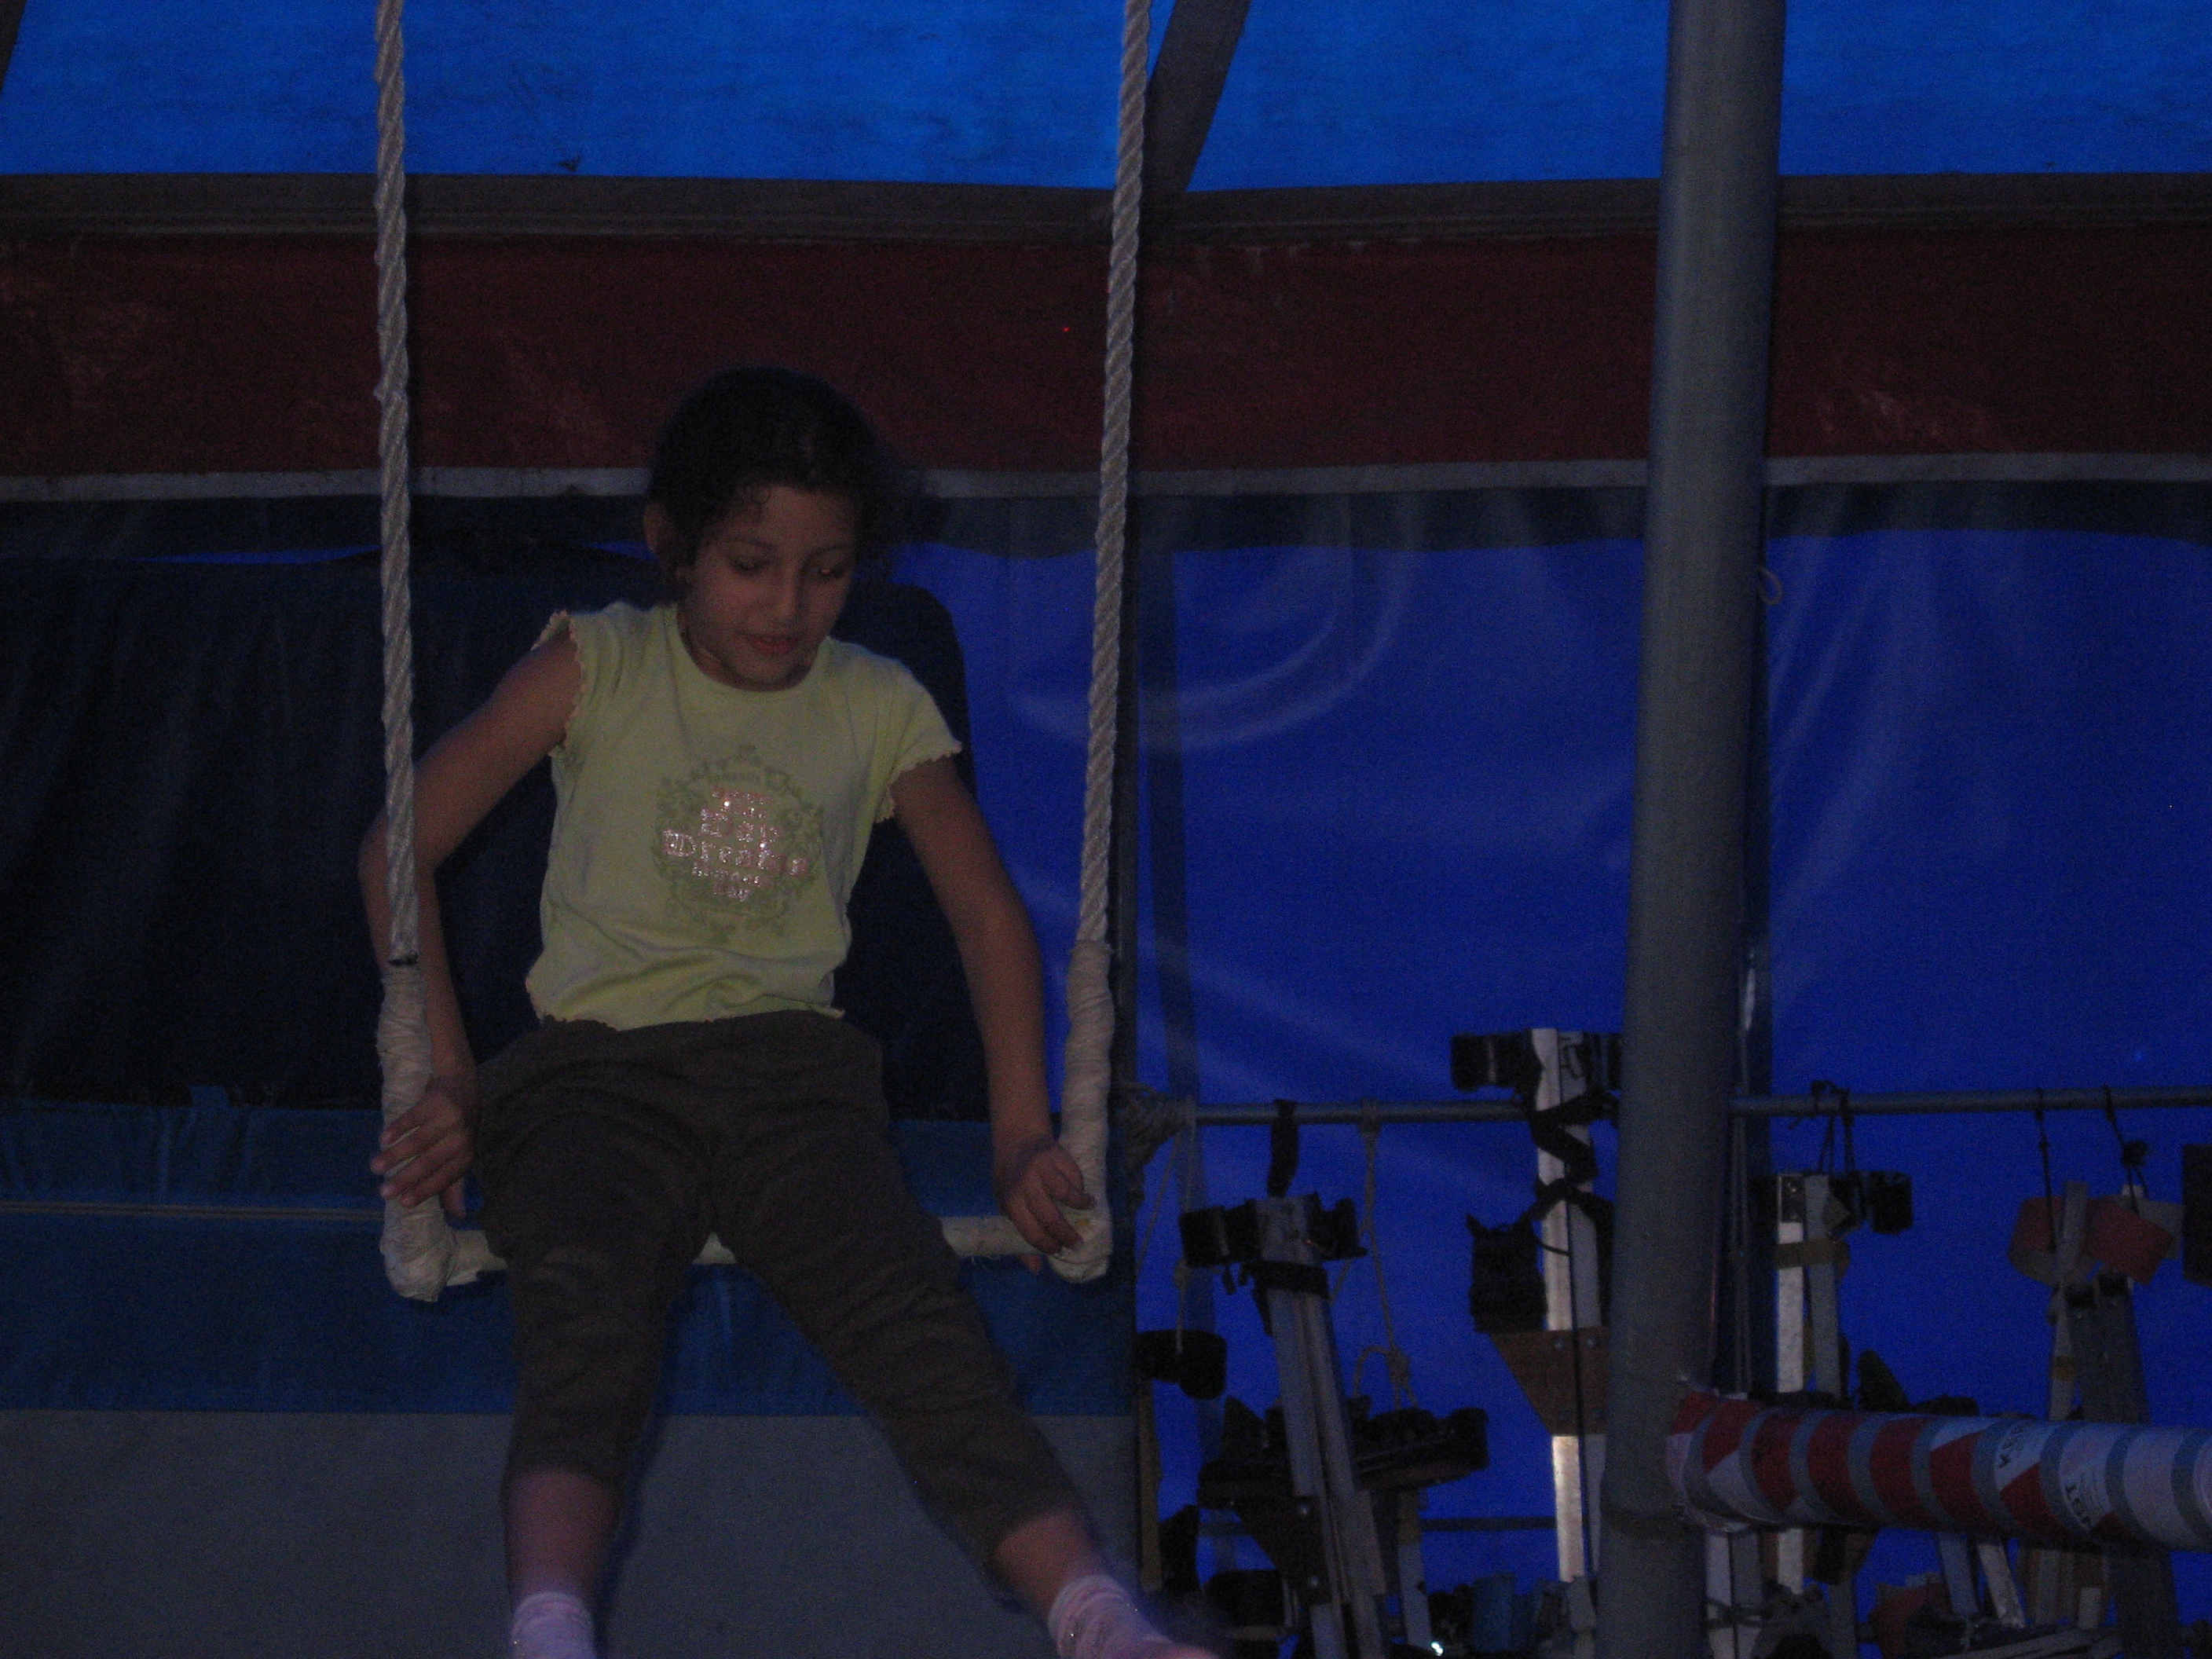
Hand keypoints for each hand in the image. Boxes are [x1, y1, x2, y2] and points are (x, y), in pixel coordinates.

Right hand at [373, 1073, 474, 1217]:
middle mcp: (460, 1138)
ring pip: (419, 1141)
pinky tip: (383, 1139)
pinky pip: (413, 1117)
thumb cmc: (457, 1127)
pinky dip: (398, 1129)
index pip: (445, 1177)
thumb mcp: (461, 1154)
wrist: (462, 1083)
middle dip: (406, 1178)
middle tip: (383, 1192)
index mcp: (466, 1155)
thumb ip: (455, 1184)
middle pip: (430, 1162)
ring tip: (374, 1167)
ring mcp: (449, 1119)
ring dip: (395, 1155)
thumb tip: (458, 1216)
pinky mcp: (435, 1101)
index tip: (404, 1202)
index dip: (425, 1190)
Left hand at [993, 1133, 1093, 1263]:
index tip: (1059, 1250)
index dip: (1047, 1245)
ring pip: (1067, 1195)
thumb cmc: (1010, 1177)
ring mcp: (1042, 1169)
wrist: (1017, 1138)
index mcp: (1010, 1200)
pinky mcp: (1057, 1155)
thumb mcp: (1006, 1205)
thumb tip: (1036, 1269)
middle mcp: (1026, 1185)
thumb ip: (1020, 1235)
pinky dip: (1080, 1188)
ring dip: (1081, 1205)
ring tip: (1086, 1208)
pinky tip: (1081, 1192)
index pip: (1030, 1231)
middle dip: (1067, 1234)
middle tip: (1077, 1242)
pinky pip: (1074, 1178)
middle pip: (1051, 1217)